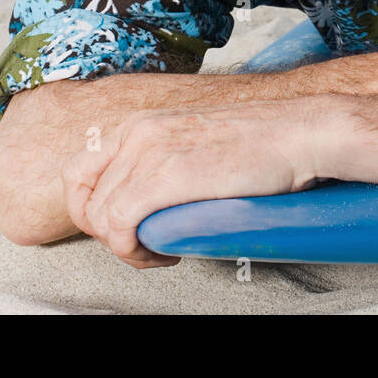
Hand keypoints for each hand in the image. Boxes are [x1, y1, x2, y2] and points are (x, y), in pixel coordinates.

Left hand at [61, 99, 320, 267]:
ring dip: (123, 247)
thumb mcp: (195, 141)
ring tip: (157, 252)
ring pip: (100, 215)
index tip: (117, 226)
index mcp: (142, 123)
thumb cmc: (261, 142)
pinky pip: (120, 224)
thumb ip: (163, 160)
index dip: (88, 207)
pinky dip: (134, 250)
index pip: (79, 169)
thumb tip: (146, 199)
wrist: (299, 132)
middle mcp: (138, 132)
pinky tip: (165, 253)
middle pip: (82, 195)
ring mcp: (150, 151)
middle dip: (101, 231)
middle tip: (135, 244)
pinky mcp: (167, 175)